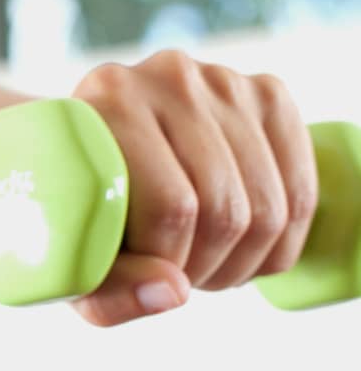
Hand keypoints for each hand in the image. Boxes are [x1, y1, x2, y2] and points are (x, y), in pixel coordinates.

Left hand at [66, 49, 315, 326]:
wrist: (86, 145)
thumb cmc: (68, 211)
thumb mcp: (68, 261)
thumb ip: (106, 291)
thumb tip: (174, 293)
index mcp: (106, 100)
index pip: (171, 206)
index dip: (169, 263)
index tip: (149, 276)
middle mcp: (168, 77)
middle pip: (224, 208)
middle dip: (207, 268)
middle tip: (179, 278)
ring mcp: (224, 81)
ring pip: (269, 207)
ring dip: (243, 262)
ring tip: (203, 267)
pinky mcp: (267, 95)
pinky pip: (302, 191)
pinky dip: (280, 243)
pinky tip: (245, 252)